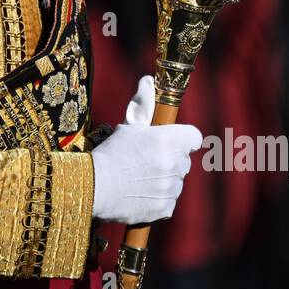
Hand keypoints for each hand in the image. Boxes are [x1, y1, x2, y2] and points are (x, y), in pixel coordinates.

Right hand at [91, 76, 203, 224]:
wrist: (94, 187)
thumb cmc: (109, 153)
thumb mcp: (127, 127)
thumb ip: (142, 105)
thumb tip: (148, 80)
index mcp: (168, 139)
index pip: (194, 137)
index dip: (184, 139)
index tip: (173, 141)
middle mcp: (175, 163)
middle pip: (184, 160)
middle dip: (171, 160)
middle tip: (147, 161)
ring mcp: (171, 187)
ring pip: (176, 182)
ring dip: (164, 180)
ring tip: (138, 179)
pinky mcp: (165, 208)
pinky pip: (168, 201)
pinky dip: (157, 199)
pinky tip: (139, 194)